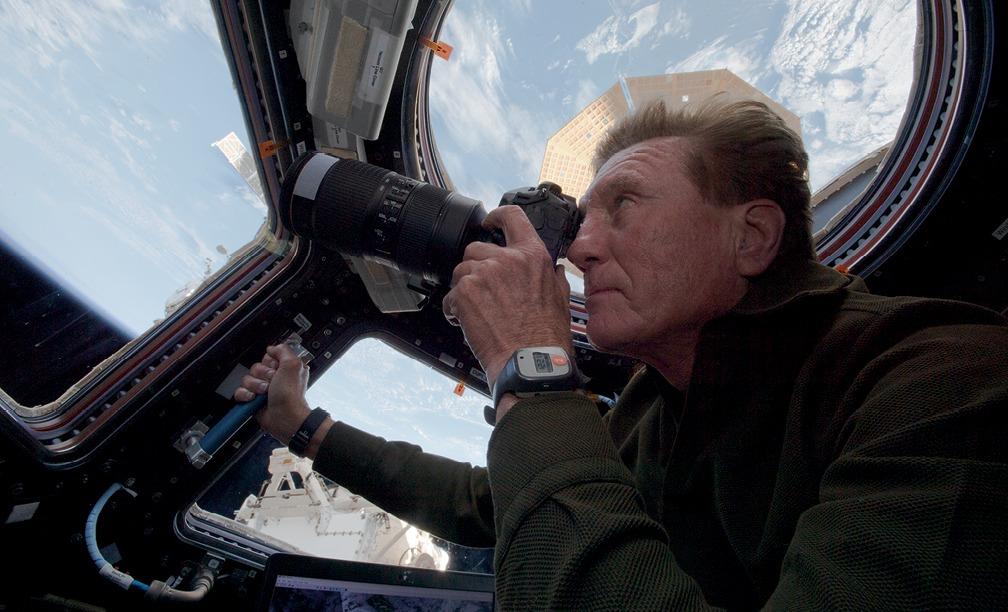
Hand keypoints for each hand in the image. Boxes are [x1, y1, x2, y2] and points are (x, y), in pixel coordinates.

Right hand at [234, 343, 311, 443]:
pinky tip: (254, 399)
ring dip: (255, 386)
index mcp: (284, 369)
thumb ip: (283, 351)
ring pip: (246, 379)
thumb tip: (272, 348)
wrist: (284, 417)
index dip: (269, 363)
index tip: (275, 369)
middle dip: (262, 375)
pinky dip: (245, 395)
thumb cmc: (290, 395)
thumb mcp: (293, 365)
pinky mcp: (253, 400)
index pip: (268, 357)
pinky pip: (240, 392)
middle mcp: (273, 378)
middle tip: (271, 383)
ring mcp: (262, 389)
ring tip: (264, 393)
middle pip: (256, 367)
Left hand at [442, 205, 573, 388]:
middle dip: (475, 268)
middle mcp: (507, 260)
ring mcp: (483, 275)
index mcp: (532, 256)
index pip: (512, 217)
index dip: (496, 217)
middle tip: (484, 292)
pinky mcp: (465, 294)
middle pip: (475, 249)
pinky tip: (469, 323)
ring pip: (461, 271)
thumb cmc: (547, 336)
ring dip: (465, 289)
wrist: (530, 361)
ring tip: (478, 311)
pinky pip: (450, 296)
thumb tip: (552, 268)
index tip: (488, 222)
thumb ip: (552, 276)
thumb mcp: (562, 298)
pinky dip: (455, 310)